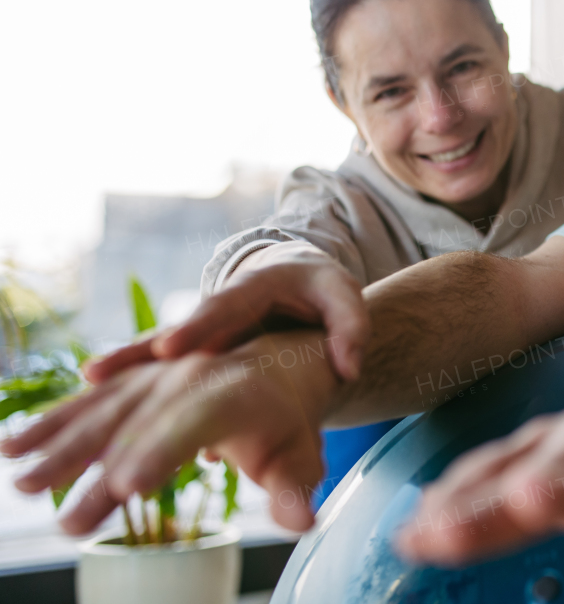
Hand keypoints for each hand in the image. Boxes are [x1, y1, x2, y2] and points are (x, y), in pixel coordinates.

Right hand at [0, 332, 337, 533]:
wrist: (280, 359)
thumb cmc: (290, 419)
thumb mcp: (301, 453)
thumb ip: (294, 487)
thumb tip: (303, 523)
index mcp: (232, 393)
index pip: (192, 424)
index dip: (158, 453)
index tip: (126, 487)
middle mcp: (189, 377)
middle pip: (139, 426)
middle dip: (99, 472)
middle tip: (69, 523)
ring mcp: (157, 375)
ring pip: (105, 410)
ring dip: (63, 446)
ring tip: (26, 485)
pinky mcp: (135, 379)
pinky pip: (91, 400)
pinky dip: (54, 422)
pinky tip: (15, 448)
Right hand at [84, 249, 367, 383]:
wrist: (297, 276)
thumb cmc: (321, 289)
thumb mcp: (344, 297)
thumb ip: (350, 329)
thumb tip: (348, 369)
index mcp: (255, 287)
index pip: (223, 307)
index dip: (195, 327)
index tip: (169, 347)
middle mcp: (218, 308)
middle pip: (174, 332)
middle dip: (138, 354)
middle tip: (99, 374)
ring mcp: (202, 331)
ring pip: (155, 354)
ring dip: (121, 372)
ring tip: (84, 390)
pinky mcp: (194, 354)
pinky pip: (159, 373)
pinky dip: (131, 390)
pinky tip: (98, 417)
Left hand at [396, 372, 563, 565]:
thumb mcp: (558, 467)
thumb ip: (498, 492)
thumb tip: (422, 521)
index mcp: (551, 450)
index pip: (492, 479)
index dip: (450, 509)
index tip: (408, 539)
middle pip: (536, 475)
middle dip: (489, 505)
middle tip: (442, 532)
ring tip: (533, 502)